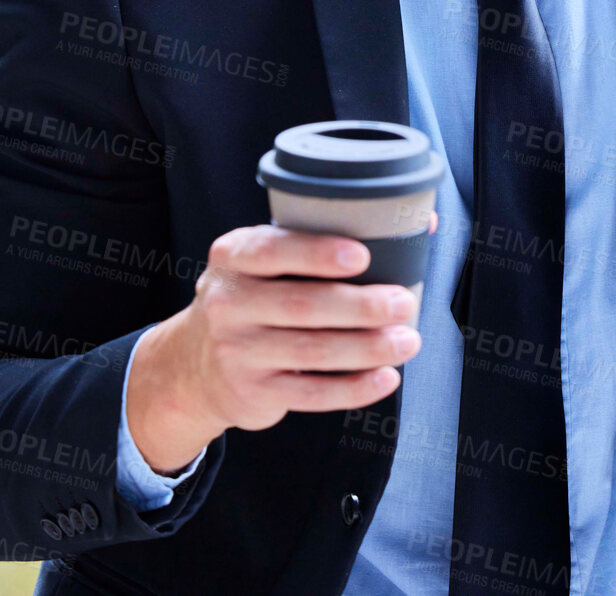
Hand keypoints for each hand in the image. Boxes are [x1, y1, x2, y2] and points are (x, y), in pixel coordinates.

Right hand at [126, 211, 436, 472]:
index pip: (272, 250)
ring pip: (312, 351)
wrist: (196, 364)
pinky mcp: (253, 392)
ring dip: (366, 348)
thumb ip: (326, 236)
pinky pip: (310, 394)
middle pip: (301, 305)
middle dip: (360, 306)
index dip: (318, 253)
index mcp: (233, 256)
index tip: (362, 256)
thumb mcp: (265, 259)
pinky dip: (353, 389)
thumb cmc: (254, 295)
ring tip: (407, 341)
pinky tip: (385, 378)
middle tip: (403, 303)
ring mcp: (237, 351)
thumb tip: (420, 221)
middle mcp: (229, 303)